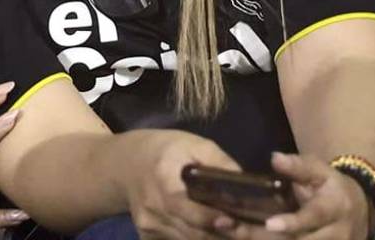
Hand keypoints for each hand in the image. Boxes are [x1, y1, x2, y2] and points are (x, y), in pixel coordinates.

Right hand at [123, 129, 241, 239]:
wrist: (127, 165)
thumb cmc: (165, 151)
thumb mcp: (192, 144)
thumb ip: (218, 161)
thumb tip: (245, 182)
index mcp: (162, 180)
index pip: (186, 208)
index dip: (212, 219)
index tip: (234, 221)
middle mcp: (153, 207)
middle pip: (192, 233)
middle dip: (222, 235)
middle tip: (247, 233)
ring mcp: (148, 226)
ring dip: (212, 239)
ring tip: (233, 231)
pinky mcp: (147, 237)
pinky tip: (209, 231)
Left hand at [228, 153, 371, 239]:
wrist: (359, 210)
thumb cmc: (331, 186)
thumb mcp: (319, 170)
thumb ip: (297, 166)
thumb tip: (275, 158)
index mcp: (334, 208)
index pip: (314, 217)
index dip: (293, 222)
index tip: (270, 224)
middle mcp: (336, 233)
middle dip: (268, 237)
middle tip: (236, 230)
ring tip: (237, 233)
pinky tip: (250, 238)